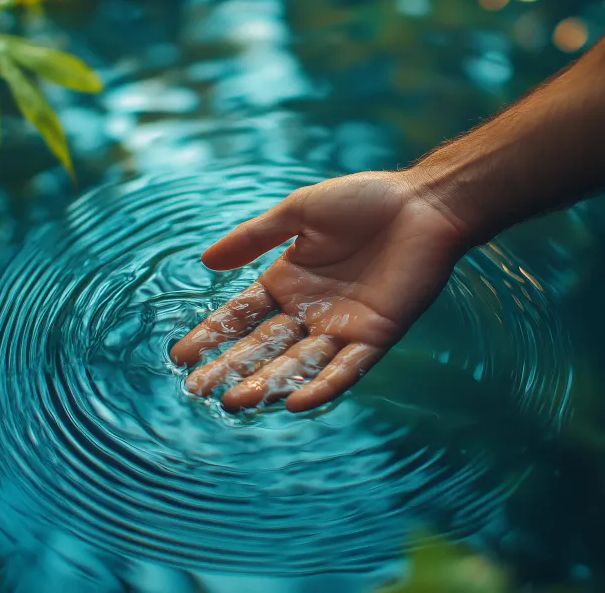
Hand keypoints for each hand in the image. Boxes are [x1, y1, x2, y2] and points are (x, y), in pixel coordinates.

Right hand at [170, 170, 472, 412]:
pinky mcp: (375, 337)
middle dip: (229, 368)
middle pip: (261, 347)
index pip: (240, 316)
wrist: (423, 204)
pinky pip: (345, 369)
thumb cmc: (364, 201)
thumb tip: (205, 261)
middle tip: (196, 391)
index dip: (211, 335)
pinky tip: (293, 403)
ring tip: (233, 401)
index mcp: (287, 281)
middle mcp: (309, 310)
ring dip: (266, 384)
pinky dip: (321, 386)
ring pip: (296, 363)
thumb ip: (254, 237)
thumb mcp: (299, 213)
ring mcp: (341, 327)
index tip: (180, 357)